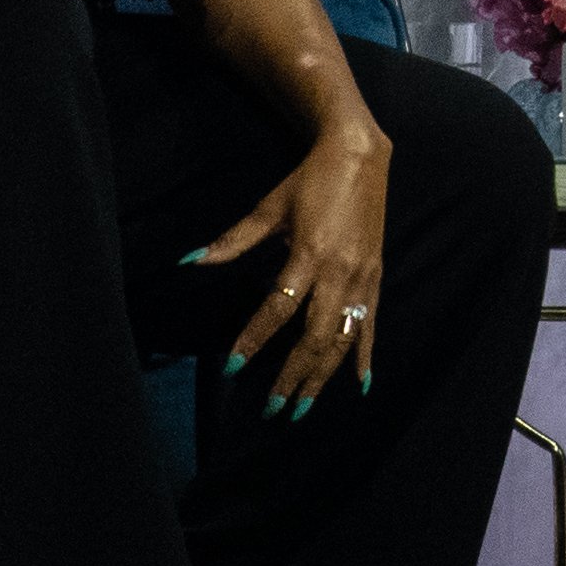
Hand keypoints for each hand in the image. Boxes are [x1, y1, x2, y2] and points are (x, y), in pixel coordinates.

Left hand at [193, 122, 392, 415]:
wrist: (359, 157)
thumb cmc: (308, 181)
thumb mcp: (268, 208)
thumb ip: (232, 241)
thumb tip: (190, 261)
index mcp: (308, 254)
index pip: (277, 308)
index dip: (254, 339)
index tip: (232, 367)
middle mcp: (339, 273)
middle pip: (314, 336)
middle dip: (292, 376)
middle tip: (271, 409)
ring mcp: (362, 278)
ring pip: (342, 339)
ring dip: (321, 376)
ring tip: (302, 407)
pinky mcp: (376, 279)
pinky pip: (371, 326)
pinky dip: (364, 357)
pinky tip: (360, 386)